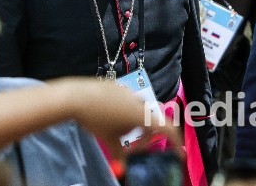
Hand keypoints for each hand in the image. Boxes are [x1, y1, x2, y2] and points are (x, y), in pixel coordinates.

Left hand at [55, 79, 182, 159]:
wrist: (77, 97)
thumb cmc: (96, 120)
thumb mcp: (109, 140)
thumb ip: (120, 155)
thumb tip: (123, 169)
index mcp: (142, 116)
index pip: (168, 128)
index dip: (176, 141)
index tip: (179, 152)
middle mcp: (139, 102)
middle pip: (152, 120)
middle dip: (148, 136)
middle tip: (137, 147)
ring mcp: (129, 92)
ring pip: (139, 110)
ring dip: (136, 124)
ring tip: (118, 130)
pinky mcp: (118, 86)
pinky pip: (128, 102)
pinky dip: (126, 112)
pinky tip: (109, 116)